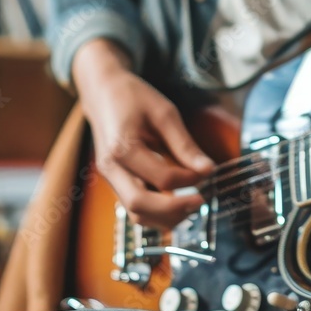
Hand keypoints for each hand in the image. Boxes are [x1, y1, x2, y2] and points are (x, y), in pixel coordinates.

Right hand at [73, 39, 213, 228]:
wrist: (102, 92)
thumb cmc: (132, 97)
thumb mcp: (165, 113)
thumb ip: (185, 144)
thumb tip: (208, 169)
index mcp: (122, 148)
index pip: (162, 178)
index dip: (189, 180)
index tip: (207, 171)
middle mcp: (111, 169)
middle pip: (140, 206)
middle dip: (174, 210)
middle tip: (200, 201)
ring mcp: (110, 178)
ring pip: (135, 214)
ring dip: (165, 218)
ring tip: (191, 205)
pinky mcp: (115, 182)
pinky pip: (134, 208)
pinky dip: (156, 213)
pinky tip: (177, 203)